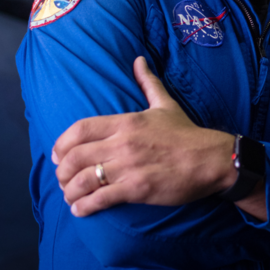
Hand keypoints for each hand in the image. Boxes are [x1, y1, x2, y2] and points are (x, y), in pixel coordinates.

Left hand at [52, 56, 234, 216]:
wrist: (212, 159)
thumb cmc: (187, 133)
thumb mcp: (164, 104)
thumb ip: (147, 82)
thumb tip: (138, 60)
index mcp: (125, 122)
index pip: (80, 129)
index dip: (62, 143)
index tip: (57, 154)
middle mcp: (122, 142)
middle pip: (76, 156)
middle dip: (62, 171)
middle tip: (60, 179)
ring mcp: (129, 166)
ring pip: (85, 178)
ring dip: (70, 190)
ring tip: (68, 197)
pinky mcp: (138, 189)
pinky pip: (102, 198)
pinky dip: (85, 205)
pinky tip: (79, 210)